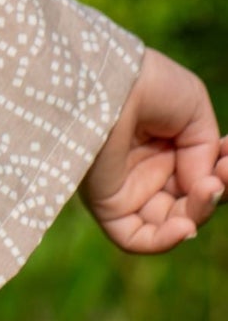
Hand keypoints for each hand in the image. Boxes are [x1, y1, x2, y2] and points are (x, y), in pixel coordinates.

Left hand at [80, 49, 227, 254]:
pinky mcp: (105, 202)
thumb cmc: (151, 85)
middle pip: (190, 203)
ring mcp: (125, 187)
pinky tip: (186, 226)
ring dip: (198, 213)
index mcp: (164, 145)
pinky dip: (165, 240)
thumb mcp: (194, 113)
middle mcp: (145, 169)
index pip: (201, 176)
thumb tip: (202, 187)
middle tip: (223, 174)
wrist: (113, 80)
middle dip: (213, 193)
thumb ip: (205, 155)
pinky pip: (136, 238)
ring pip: (171, 223)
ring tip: (210, 188)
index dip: (221, 174)